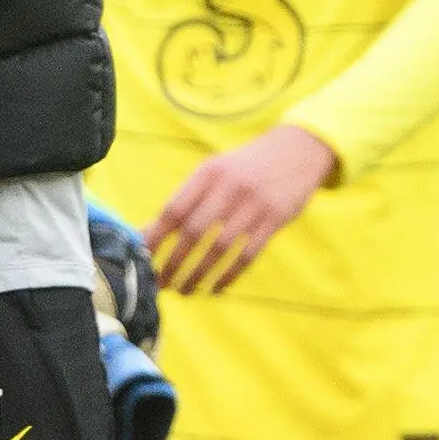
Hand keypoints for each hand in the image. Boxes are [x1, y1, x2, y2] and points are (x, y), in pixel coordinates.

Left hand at [146, 125, 338, 293]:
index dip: (156, 235)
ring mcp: (254, 204)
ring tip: (184, 289)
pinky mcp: (276, 219)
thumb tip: (153, 229)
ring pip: (220, 248)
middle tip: (161, 282)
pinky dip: (229, 275)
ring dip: (198, 273)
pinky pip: (248, 254)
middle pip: (194, 231)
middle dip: (174, 261)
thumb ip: (189, 197)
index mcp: (207, 173)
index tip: (141, 256)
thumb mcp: (215, 170)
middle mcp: (228, 187)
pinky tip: (215, 288)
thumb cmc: (244, 167)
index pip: (174, 208)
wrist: (297, 150)